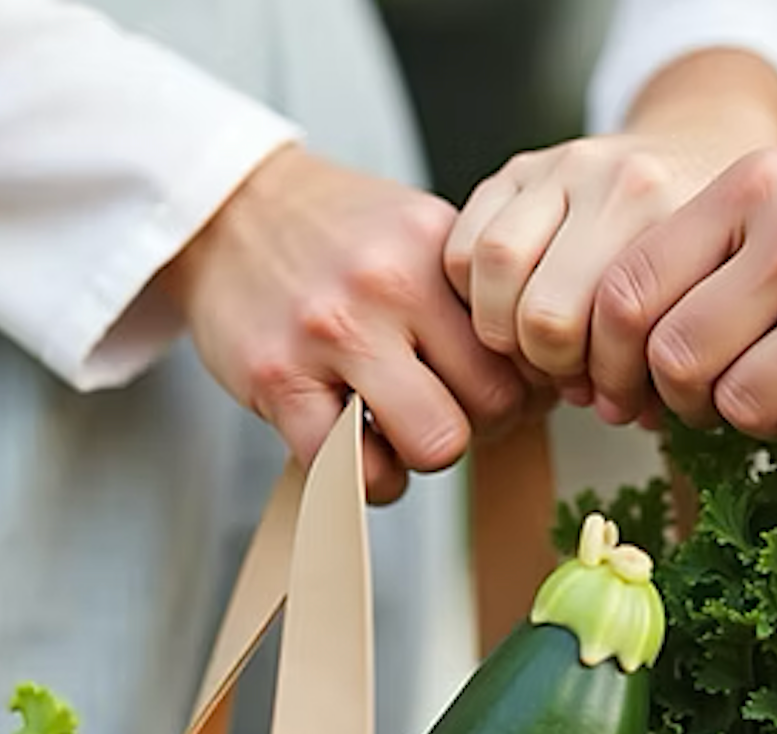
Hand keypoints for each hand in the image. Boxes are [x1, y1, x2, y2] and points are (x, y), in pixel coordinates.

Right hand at [159, 144, 528, 502]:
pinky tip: (362, 453)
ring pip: (433, 443)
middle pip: (491, 405)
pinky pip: (353, 470)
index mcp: (435, 251)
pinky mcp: (279, 380)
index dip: (523, 389)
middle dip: (481, 428)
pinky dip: (368, 480)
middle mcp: (388, 285)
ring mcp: (331, 334)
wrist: (231, 210)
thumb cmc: (335, 235)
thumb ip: (474, 297)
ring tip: (403, 434)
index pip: (523, 351)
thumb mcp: (418, 234)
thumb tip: (545, 377)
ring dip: (425, 457)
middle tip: (451, 413)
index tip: (501, 393)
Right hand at [444, 49, 776, 402]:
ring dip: (502, 330)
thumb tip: (624, 412)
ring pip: (495, 266)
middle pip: (545, 309)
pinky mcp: (515, 170)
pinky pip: (463, 248)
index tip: (612, 394)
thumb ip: (671, 358)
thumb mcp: (706, 299)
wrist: (697, 147)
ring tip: (532, 347)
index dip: (605, 380)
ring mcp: (559, 167)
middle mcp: (615, 180)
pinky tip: (509, 312)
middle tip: (568, 375)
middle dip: (550, 362)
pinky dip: (474, 297)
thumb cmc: (699, 248)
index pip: (616, 323)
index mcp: (673, 213)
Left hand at [590, 132, 776, 466]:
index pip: (627, 290)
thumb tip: (623, 355)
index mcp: (755, 188)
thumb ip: (710, 251)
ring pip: (740, 409)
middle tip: (718, 394)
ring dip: (756, 420)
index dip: (613, 356)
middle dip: (684, 398)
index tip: (629, 385)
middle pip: (677, 362)